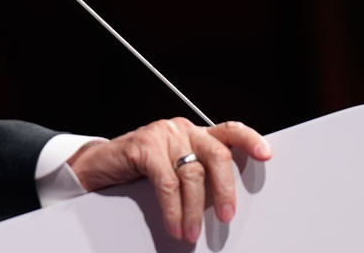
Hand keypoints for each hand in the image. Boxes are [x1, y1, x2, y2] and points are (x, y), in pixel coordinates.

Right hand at [66, 118, 270, 241]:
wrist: (96, 167)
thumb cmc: (139, 172)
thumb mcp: (173, 171)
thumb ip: (197, 176)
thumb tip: (223, 206)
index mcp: (195, 134)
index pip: (229, 131)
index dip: (250, 141)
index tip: (266, 156)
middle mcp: (182, 129)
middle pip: (216, 155)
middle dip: (224, 189)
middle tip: (226, 217)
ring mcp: (162, 134)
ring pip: (191, 175)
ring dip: (194, 211)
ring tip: (192, 234)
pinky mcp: (143, 146)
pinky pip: (166, 183)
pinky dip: (172, 209)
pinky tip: (174, 225)